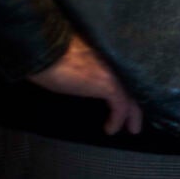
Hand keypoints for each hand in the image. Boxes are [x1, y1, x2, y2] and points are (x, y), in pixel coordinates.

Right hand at [28, 35, 142, 134]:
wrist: (43, 49)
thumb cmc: (51, 53)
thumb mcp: (75, 59)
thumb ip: (88, 67)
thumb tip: (85, 79)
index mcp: (108, 52)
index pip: (126, 72)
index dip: (129, 86)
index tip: (128, 98)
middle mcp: (115, 60)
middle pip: (134, 84)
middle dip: (136, 102)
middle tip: (135, 118)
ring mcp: (114, 70)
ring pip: (131, 95)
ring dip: (133, 114)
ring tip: (131, 128)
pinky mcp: (109, 83)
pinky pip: (121, 106)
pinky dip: (117, 119)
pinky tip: (110, 129)